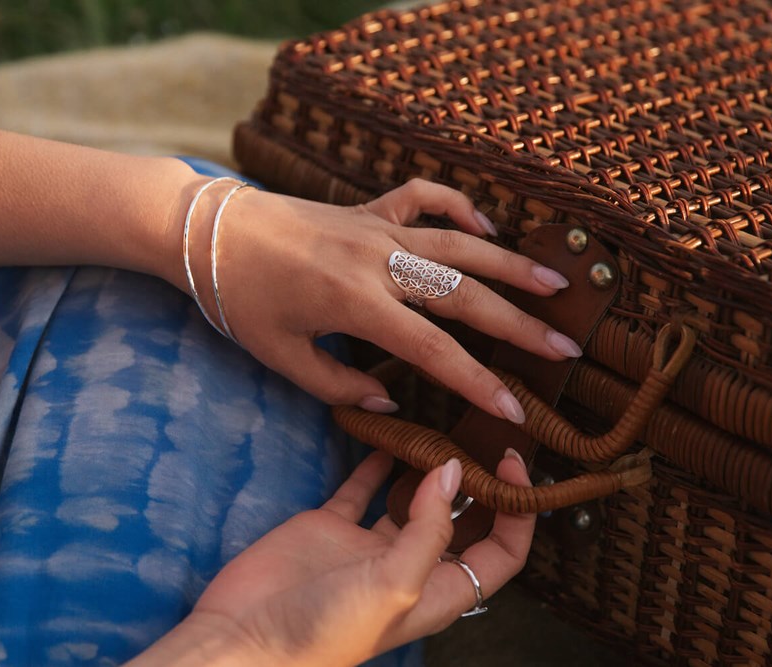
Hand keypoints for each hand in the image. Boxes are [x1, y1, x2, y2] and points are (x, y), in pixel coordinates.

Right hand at [128, 449, 534, 666]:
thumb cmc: (324, 630)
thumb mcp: (394, 585)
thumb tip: (453, 471)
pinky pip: (361, 486)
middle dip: (479, 484)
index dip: (517, 513)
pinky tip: (387, 431)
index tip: (515, 467)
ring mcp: (369, 545)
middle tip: (487, 435)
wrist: (242, 635)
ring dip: (429, 467)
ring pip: (412, 497)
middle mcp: (409, 567)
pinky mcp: (331, 526)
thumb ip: (430, 526)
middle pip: (461, 521)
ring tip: (445, 427)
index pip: (499, 554)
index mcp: (436, 593)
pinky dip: (375, 461)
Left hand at [191, 179, 580, 422]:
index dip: (479, 383)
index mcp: (356, 304)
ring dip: (511, 263)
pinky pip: (424, 199)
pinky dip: (459, 208)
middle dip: (519, 326)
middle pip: (465, 295)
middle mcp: (378, 262)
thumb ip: (338, 384)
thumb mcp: (280, 356)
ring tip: (557, 283)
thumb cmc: (239, 298)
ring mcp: (377, 229)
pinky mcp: (369, 209)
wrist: (206, 231)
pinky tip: (486, 228)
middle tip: (565, 348)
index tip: (514, 410)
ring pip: (460, 244)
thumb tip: (387, 397)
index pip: (435, 351)